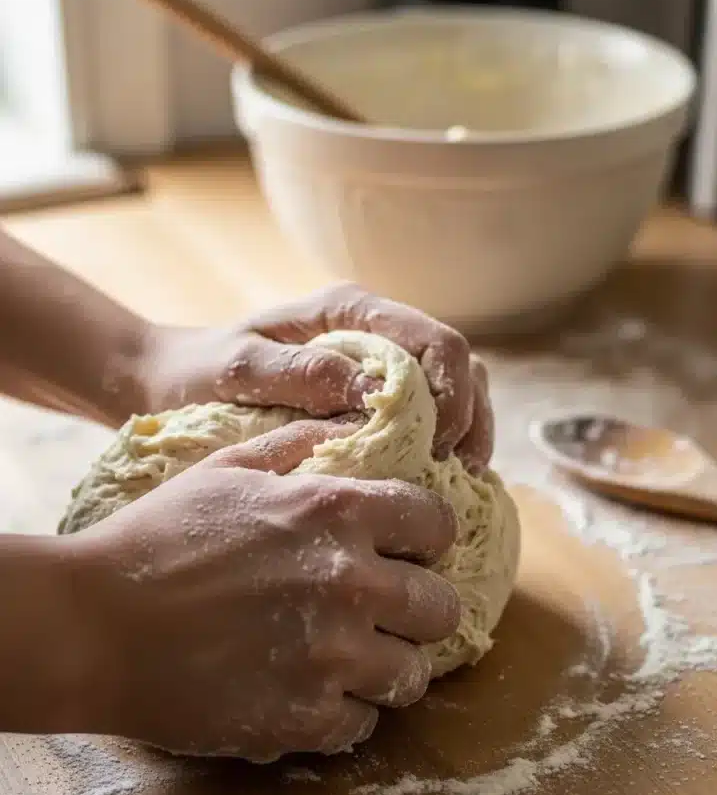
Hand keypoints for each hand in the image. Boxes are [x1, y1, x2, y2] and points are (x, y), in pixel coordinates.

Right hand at [69, 421, 459, 759]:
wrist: (94, 624)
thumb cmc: (156, 537)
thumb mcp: (226, 469)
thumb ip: (296, 445)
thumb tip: (347, 426)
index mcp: (337, 513)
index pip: (437, 524)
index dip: (427, 537)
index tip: (410, 549)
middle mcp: (350, 582)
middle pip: (441, 607)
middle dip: (419, 608)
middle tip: (386, 613)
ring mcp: (332, 656)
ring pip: (412, 674)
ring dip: (388, 666)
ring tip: (352, 660)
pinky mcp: (304, 718)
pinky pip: (363, 724)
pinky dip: (343, 712)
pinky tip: (310, 692)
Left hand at [138, 283, 493, 471]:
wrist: (173, 382)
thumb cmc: (200, 372)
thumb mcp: (239, 369)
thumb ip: (301, 371)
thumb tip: (372, 389)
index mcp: (350, 311)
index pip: (434, 339)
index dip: (454, 391)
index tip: (441, 442)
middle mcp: (374, 332)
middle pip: (458, 364)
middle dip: (470, 416)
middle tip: (459, 471)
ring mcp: (378, 365)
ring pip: (454, 389)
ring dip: (465, 433)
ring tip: (454, 482)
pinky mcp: (373, 399)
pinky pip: (427, 417)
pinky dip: (440, 447)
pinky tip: (431, 482)